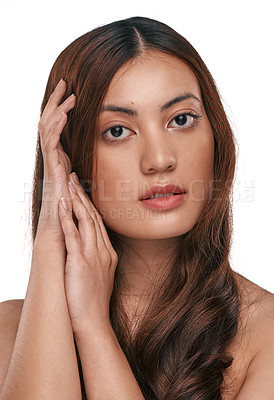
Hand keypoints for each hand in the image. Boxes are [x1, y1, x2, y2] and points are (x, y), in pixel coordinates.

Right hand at [36, 79, 75, 240]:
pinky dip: (56, 128)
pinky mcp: (51, 171)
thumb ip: (87, 174)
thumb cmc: (74, 212)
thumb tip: (92, 168)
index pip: (59, 128)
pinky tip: (65, 114)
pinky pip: (51, 145)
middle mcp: (54, 158)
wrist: (62, 230)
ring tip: (65, 91)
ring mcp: (51, 163)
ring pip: (48, 129)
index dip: (64, 109)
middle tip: (64, 82)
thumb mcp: (84, 187)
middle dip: (56, 101)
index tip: (73, 92)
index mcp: (62, 159)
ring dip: (57, 108)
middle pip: (51, 122)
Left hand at [58, 173, 117, 335]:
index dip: (89, 205)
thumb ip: (97, 260)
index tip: (82, 191)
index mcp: (108, 254)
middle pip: (94, 217)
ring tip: (68, 184)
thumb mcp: (100, 276)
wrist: (93, 323)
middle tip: (74, 178)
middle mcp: (104, 251)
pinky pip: (74, 235)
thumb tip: (88, 251)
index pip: (99, 223)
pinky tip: (63, 205)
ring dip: (76, 201)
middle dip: (83, 196)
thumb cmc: (93, 303)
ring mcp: (94, 256)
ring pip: (86, 221)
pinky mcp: (81, 262)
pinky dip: (68, 218)